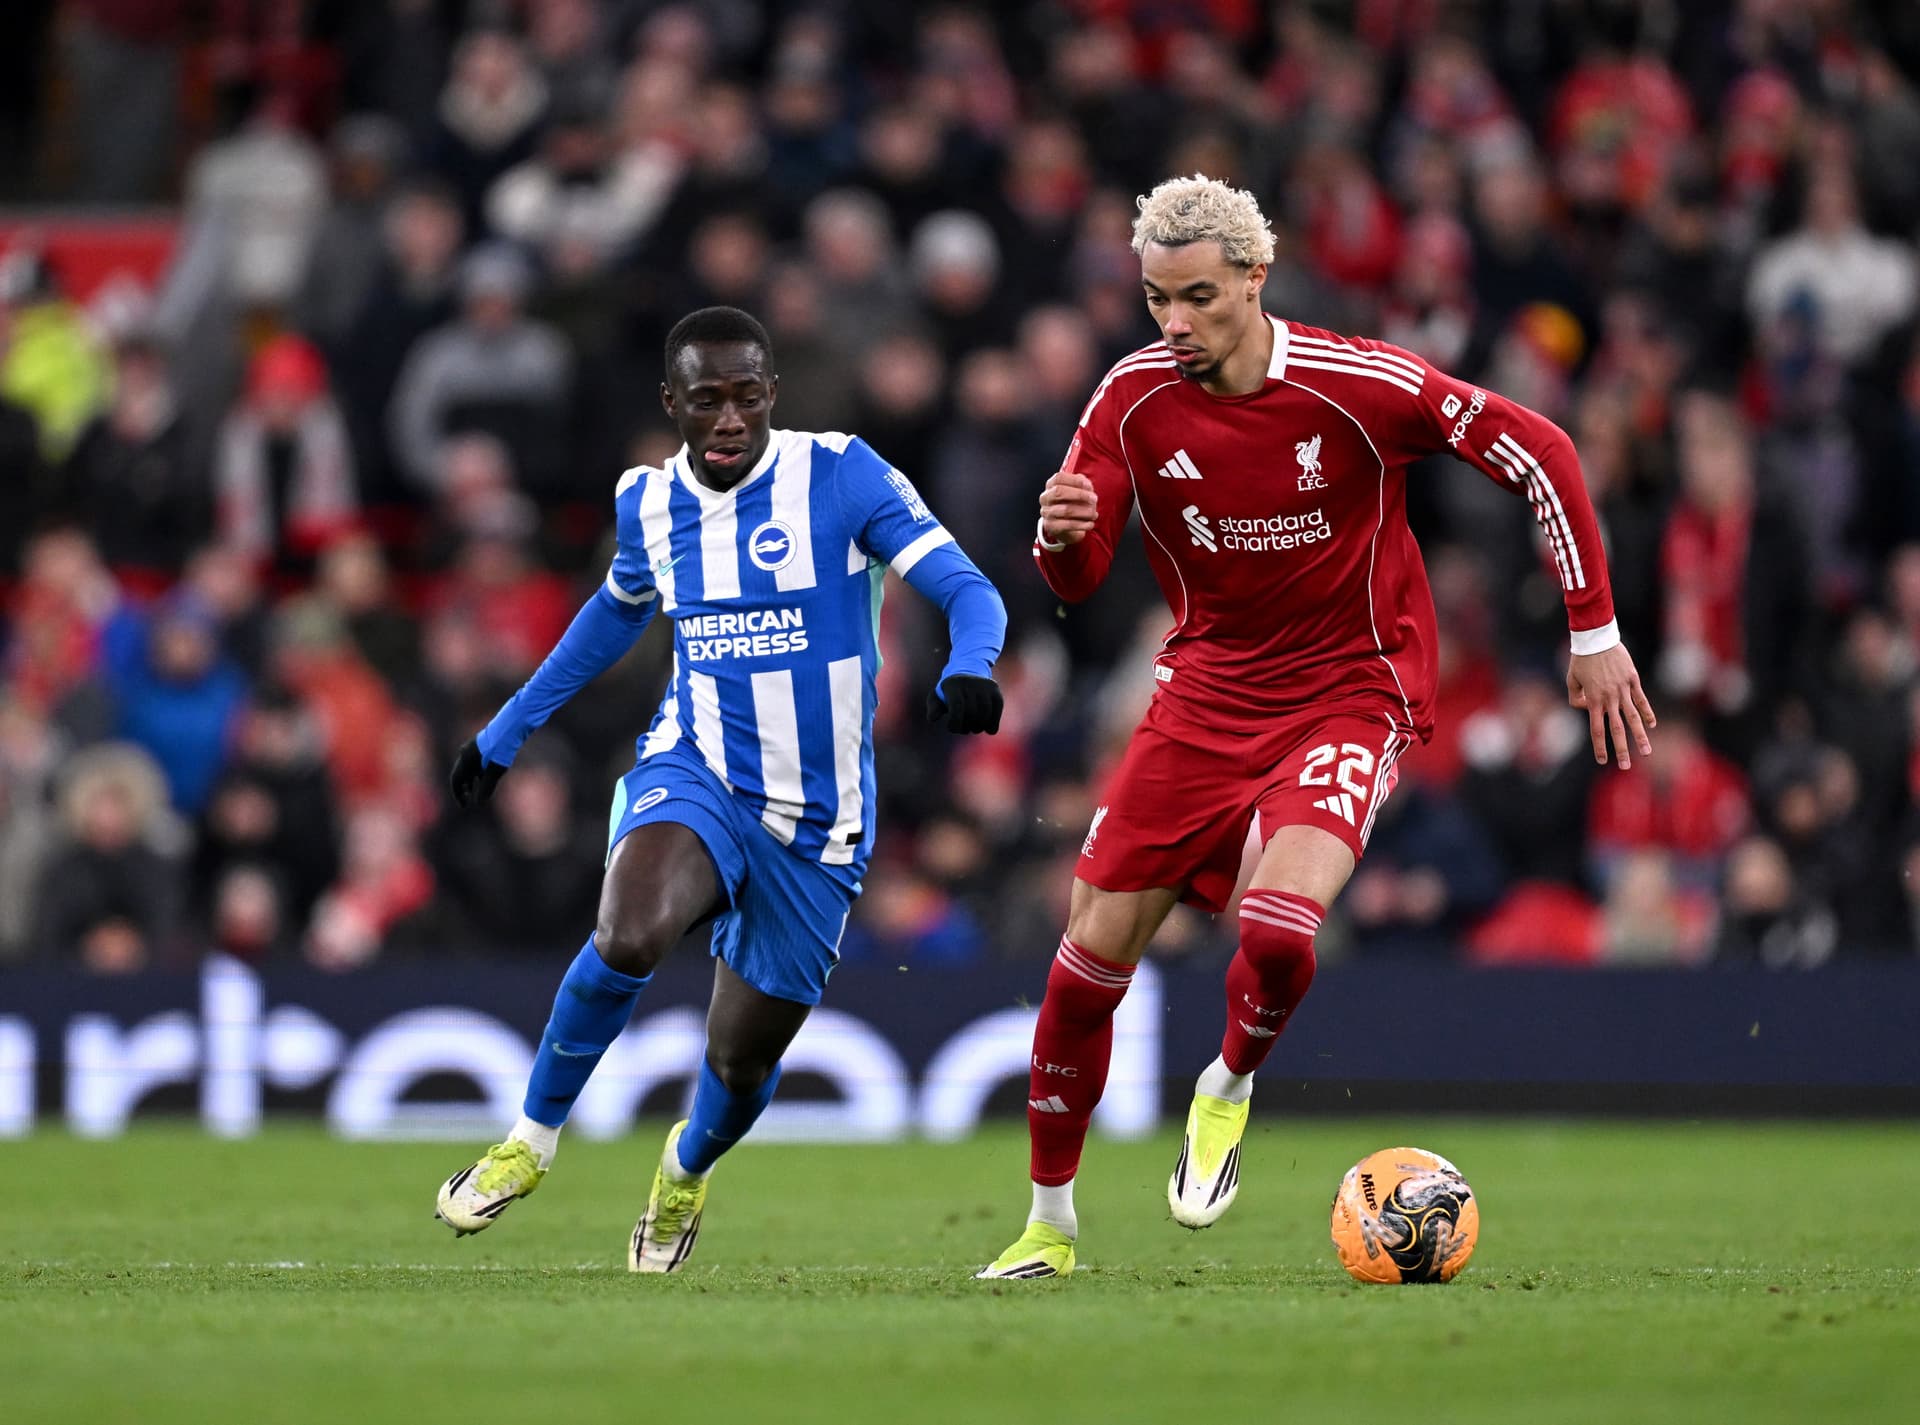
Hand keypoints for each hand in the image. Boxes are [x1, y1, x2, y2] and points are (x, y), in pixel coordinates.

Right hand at [449, 737, 507, 807]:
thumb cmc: (501, 750)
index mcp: (465, 760)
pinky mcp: (483, 747)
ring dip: (471, 782)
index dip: (458, 794)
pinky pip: (476, 765)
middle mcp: (466, 754)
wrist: (509, 728)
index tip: (464, 806)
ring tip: (476, 794)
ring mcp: (474, 750)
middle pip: (460, 775)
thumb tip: (478, 803)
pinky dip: (478, 775)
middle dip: (463, 790)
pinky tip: (485, 781)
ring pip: (469, 770)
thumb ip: (486, 787)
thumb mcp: (494, 772)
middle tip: (469, 802)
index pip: (455, 780)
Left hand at [926, 674, 1002, 733]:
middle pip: (971, 713)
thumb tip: (932, 719)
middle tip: (963, 729)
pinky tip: (988, 729)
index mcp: (953, 684)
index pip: (957, 706)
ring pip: (985, 714)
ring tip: (974, 728)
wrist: (967, 673)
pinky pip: (997, 711)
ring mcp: (985, 685)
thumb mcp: (937, 697)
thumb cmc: (949, 692)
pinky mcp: (995, 690)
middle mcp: (970, 682)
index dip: (955, 722)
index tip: (953, 728)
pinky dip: (993, 723)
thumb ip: (934, 708)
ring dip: (979, 727)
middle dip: (966, 727)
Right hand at [1038, 470, 1096, 546]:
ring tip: (1094, 514)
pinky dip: (1082, 524)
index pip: (1059, 478)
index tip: (1089, 486)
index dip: (1075, 481)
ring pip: (1065, 510)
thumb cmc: (1072, 503)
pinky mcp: (1051, 526)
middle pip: (1059, 491)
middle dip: (1079, 494)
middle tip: (1094, 499)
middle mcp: (1045, 498)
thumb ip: (1082, 484)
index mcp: (1051, 485)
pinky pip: (1068, 525)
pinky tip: (1091, 524)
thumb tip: (1087, 486)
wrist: (1065, 526)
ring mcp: (1046, 512)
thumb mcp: (1078, 490)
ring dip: (1084, 512)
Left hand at [1568, 644, 1656, 769]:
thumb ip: (1576, 698)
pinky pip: (1641, 699)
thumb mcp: (1571, 679)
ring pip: (1633, 717)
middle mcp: (1609, 698)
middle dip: (1622, 750)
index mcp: (1593, 700)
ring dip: (1641, 736)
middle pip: (1617, 729)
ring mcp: (1623, 689)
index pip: (1597, 729)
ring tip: (1647, 751)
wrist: (1596, 638)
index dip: (1600, 746)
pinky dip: (1647, 712)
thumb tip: (1586, 708)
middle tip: (1626, 766)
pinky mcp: (1632, 679)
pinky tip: (1652, 724)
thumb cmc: (1580, 659)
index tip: (1603, 761)